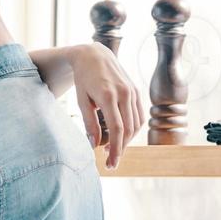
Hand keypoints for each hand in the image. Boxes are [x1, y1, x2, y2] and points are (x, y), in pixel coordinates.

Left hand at [71, 42, 143, 169]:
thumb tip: (94, 145)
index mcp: (108, 96)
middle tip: (109, 162)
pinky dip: (132, 129)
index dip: (115, 150)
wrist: (94, 55)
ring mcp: (133, 91)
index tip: (110, 164)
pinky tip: (120, 135)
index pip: (117, 129)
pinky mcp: (137, 91)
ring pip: (136, 124)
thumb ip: (89, 123)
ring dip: (126, 140)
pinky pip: (139, 115)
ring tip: (111, 149)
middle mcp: (125, 93)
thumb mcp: (81, 101)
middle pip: (128, 130)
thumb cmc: (84, 79)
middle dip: (120, 149)